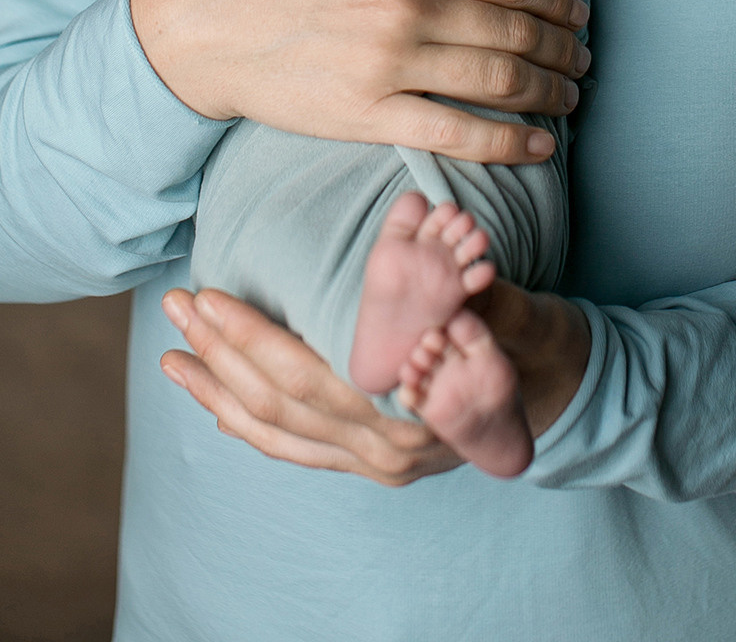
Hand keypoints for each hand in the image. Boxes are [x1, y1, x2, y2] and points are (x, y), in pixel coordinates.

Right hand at [131, 0, 588, 164]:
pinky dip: (506, 143)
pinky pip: (454, 134)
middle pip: (513, 30)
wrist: (191, 28)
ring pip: (497, 80)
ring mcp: (389, 67)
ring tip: (572, 93)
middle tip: (584, 54)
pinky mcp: (368, 116)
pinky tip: (539, 146)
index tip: (577, 8)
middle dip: (562, 45)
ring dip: (548, 89)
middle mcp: (405, 9)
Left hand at [160, 281, 590, 478]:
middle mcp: (385, 451)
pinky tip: (209, 399)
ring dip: (218, 390)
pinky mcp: (367, 462)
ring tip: (172, 348)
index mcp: (411, 416)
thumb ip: (484, 304)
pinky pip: (292, 450)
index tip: (212, 297)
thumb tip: (454, 271)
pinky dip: (245, 424)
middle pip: (281, 403)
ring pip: (276, 433)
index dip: (255, 339)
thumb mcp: (523, 320)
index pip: (312, 377)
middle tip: (178, 302)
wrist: (563, 396)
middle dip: (221, 353)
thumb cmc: (540, 348)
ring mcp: (374, 464)